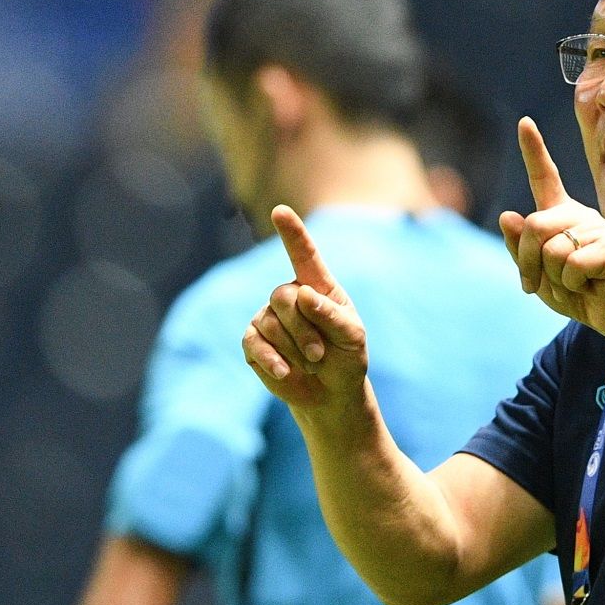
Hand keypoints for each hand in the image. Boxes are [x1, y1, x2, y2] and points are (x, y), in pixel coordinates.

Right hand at [243, 206, 369, 409]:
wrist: (330, 393)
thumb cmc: (346, 358)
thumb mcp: (352, 337)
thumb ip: (331, 314)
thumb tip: (303, 294)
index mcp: (317, 286)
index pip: (303, 254)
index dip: (292, 233)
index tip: (280, 211)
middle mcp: (289, 295)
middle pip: (283, 296)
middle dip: (304, 329)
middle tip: (320, 354)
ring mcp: (268, 316)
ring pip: (270, 322)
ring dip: (294, 348)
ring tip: (312, 363)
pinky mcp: (253, 341)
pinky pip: (254, 342)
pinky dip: (271, 359)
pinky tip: (285, 371)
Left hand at [499, 117, 604, 341]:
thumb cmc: (577, 292)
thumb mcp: (539, 276)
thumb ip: (520, 249)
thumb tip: (508, 215)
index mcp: (561, 216)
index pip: (545, 177)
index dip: (534, 150)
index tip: (524, 122)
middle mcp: (579, 215)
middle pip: (534, 225)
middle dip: (527, 261)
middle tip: (538, 282)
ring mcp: (598, 229)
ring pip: (552, 250)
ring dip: (555, 278)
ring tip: (576, 282)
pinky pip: (573, 265)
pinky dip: (574, 284)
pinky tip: (590, 284)